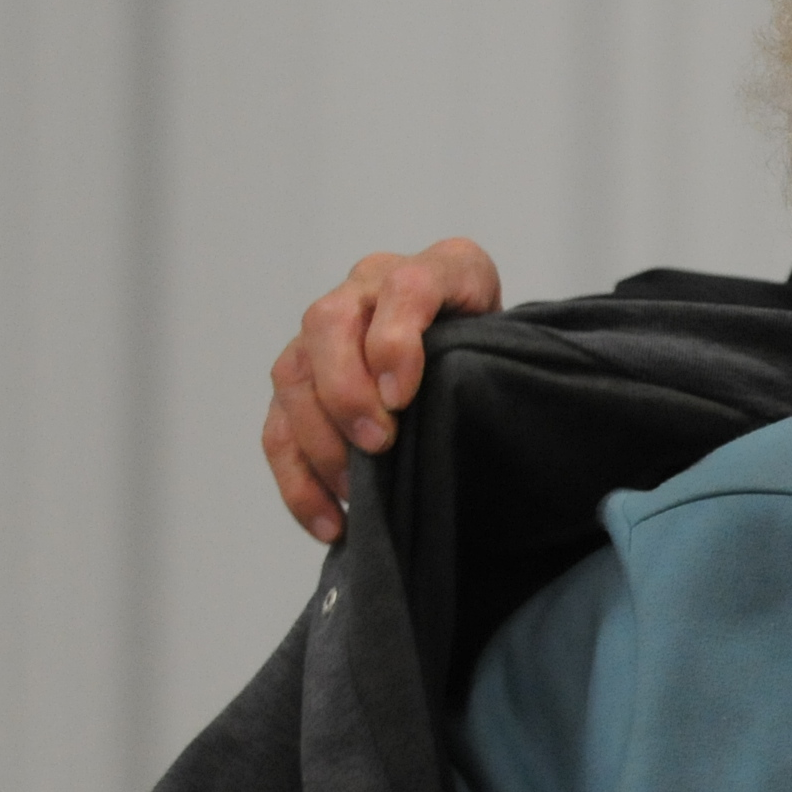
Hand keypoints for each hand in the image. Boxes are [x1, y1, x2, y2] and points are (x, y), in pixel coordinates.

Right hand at [263, 240, 502, 541]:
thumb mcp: (512, 342)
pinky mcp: (302, 379)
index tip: (402, 396)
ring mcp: (326, 332)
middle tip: (379, 444)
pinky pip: (279, 426)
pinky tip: (330, 521)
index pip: (406, 288)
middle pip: (328, 322)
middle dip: (345, 390)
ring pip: (293, 374)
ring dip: (318, 439)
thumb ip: (490, 356)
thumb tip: (455, 407)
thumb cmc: (499, 351)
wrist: (480, 352)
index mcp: (434, 269)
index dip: (396, 340)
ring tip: (355, 490)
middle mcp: (368, 288)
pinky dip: (298, 478)